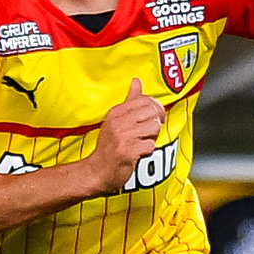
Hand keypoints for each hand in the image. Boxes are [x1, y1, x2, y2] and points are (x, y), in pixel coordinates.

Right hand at [89, 78, 162, 194]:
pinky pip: (150, 146)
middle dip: (156, 123)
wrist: (97, 172)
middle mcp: (118, 122)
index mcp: (116, 112)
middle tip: (148, 133)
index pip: (145, 100)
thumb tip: (137, 81)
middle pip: (152, 113)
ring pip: (154, 128)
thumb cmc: (109, 147)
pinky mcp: (127, 152)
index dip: (156, 108)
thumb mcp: (115, 120)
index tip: (154, 118)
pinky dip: (148, 151)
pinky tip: (138, 153)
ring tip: (141, 143)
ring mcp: (122, 137)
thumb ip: (130, 100)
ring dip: (152, 138)